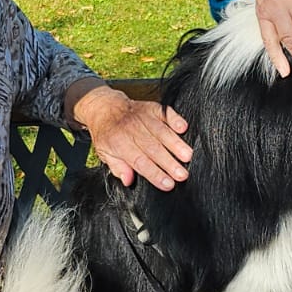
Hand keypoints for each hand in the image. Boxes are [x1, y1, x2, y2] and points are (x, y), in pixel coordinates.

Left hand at [71, 84, 191, 189]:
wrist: (105, 107)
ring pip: (162, 132)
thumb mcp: (105, 153)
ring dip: (176, 144)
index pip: (140, 162)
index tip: (168, 184)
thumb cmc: (107, 133)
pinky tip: (183, 128)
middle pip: (154, 149)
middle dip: (170, 163)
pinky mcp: (152, 108)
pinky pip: (165, 113)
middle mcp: (132, 130)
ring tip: (187, 156)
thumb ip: (118, 168)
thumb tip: (128, 180)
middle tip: (182, 175)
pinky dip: (175, 119)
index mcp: (119, 144)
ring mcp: (143, 118)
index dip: (155, 174)